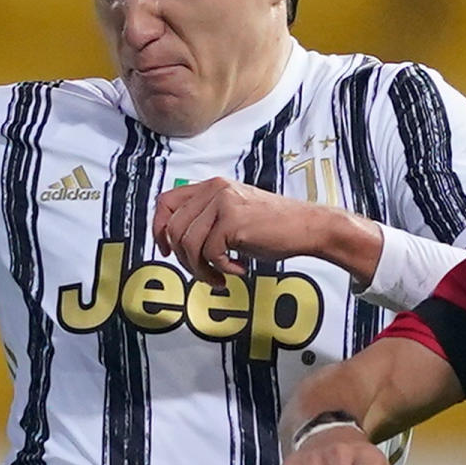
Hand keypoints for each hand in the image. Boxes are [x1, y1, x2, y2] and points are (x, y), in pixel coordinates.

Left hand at [152, 179, 371, 283]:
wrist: (306, 227)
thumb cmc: (271, 228)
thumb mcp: (233, 216)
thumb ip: (206, 221)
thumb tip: (176, 243)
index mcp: (211, 186)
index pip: (166, 202)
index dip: (159, 229)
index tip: (167, 250)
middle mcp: (214, 189)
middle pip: (173, 228)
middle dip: (183, 259)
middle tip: (202, 273)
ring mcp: (223, 202)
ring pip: (188, 243)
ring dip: (201, 269)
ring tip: (219, 277)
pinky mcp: (233, 220)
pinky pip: (210, 253)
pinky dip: (221, 269)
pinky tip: (238, 270)